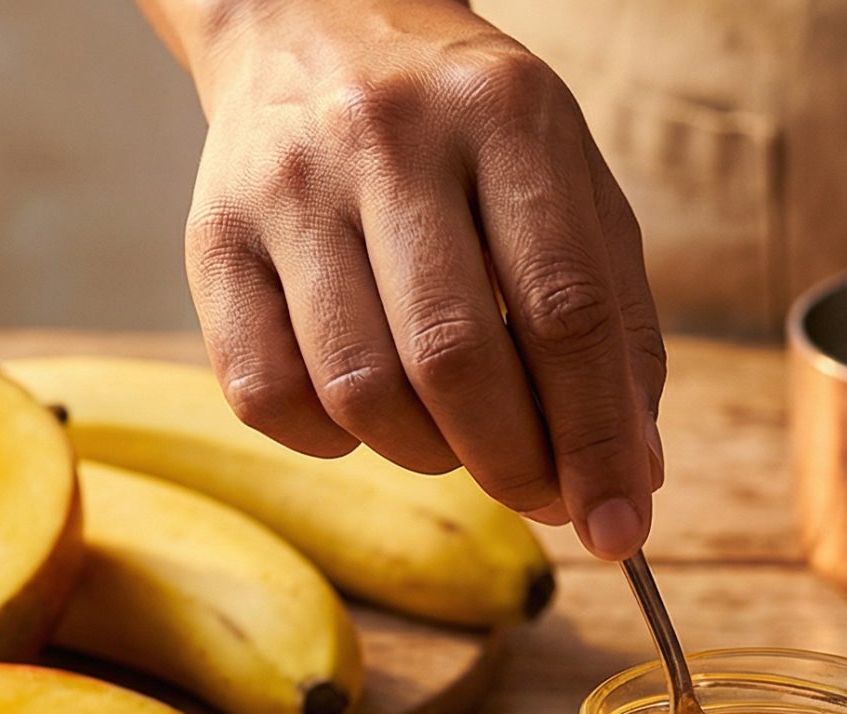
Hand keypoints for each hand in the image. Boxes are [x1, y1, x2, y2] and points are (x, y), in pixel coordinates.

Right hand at [146, 0, 662, 558]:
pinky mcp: (209, 234)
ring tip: (457, 437)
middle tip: (541, 496)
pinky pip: (265, 393)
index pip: (565, 308)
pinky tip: (368, 412)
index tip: (620, 530)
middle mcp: (386, 136)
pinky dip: (330, 441)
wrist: (314, 22)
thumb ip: (617, 329)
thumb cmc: (472, 138)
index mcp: (504, 115)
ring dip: (426, 455)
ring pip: (360, 390)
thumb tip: (636, 479)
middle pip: (456, 358)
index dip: (598, 439)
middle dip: (514, 464)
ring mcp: (287, 184)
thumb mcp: (571, 191)